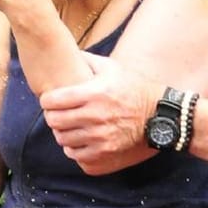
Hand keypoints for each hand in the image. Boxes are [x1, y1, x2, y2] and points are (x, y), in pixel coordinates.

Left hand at [40, 53, 159, 174]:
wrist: (159, 114)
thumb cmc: (134, 88)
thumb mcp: (113, 69)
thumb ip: (88, 60)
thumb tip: (70, 53)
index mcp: (94, 93)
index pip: (53, 101)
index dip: (47, 100)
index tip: (51, 99)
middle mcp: (95, 116)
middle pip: (54, 121)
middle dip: (52, 116)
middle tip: (58, 113)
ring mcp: (100, 137)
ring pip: (63, 139)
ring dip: (63, 132)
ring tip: (70, 126)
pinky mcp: (105, 152)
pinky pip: (76, 155)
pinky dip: (74, 148)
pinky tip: (80, 139)